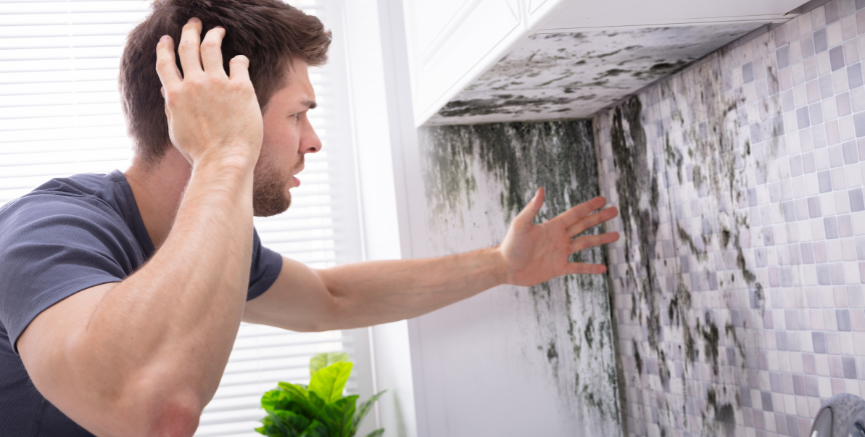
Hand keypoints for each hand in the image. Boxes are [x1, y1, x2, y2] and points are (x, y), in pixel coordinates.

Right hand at [155, 18, 262, 165]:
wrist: (224, 160)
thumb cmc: (200, 152)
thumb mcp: (177, 130)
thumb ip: (171, 108)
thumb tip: (166, 90)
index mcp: (175, 95)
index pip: (165, 62)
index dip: (165, 47)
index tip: (167, 39)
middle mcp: (194, 84)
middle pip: (188, 47)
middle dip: (190, 31)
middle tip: (194, 23)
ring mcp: (217, 83)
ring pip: (212, 47)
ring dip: (213, 35)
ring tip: (218, 30)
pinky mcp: (240, 87)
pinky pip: (239, 63)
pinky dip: (239, 59)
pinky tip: (240, 60)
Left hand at [498, 188, 618, 286]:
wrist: (505, 267)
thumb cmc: (510, 245)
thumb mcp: (521, 225)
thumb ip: (532, 209)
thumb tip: (540, 190)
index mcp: (552, 226)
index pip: (575, 214)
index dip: (589, 206)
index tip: (602, 200)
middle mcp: (559, 238)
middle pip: (583, 225)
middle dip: (599, 218)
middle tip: (614, 211)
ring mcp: (560, 253)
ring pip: (584, 244)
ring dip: (600, 240)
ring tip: (616, 236)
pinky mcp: (558, 268)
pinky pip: (578, 267)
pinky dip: (590, 268)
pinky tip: (603, 268)